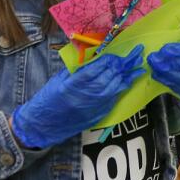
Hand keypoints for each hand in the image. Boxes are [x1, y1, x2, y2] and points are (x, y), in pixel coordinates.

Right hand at [12, 46, 145, 148]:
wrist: (41, 126)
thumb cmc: (46, 100)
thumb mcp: (58, 80)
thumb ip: (76, 70)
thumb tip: (93, 58)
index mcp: (72, 85)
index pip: (95, 69)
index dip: (108, 60)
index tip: (114, 53)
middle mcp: (85, 96)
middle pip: (108, 77)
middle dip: (122, 64)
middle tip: (135, 54)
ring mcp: (92, 107)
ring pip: (114, 88)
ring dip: (127, 76)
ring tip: (138, 66)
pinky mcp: (96, 116)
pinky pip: (113, 100)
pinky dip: (121, 89)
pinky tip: (128, 81)